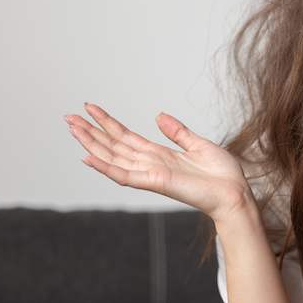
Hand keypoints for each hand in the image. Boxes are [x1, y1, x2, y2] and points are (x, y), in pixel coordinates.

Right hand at [64, 103, 253, 222]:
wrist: (234, 194)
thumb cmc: (222, 175)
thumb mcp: (198, 144)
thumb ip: (178, 132)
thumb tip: (159, 116)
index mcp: (159, 155)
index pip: (126, 137)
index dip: (107, 123)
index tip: (90, 108)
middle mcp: (149, 164)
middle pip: (112, 145)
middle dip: (90, 131)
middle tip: (68, 116)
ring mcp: (149, 174)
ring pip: (112, 157)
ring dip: (91, 144)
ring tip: (72, 128)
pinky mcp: (154, 182)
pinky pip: (124, 175)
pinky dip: (105, 167)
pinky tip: (87, 157)